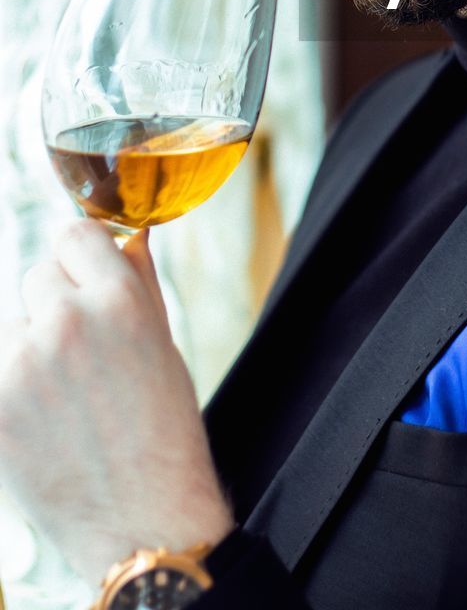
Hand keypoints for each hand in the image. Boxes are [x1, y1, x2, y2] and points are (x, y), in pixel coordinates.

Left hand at [0, 220, 233, 590]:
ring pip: (11, 324)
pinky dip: (11, 384)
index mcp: (120, 299)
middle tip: (81, 355)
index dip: (81, 258)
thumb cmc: (162, 430)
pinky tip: (40, 418)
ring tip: (62, 396)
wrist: (141, 520)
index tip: (85, 280)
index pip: (74, 234)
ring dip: (28, 347)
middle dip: (55, 305)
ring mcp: (22, 363)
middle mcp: (68, 321)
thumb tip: (129, 234)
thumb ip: (139, 282)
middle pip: (36, 276)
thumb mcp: (163, 344)